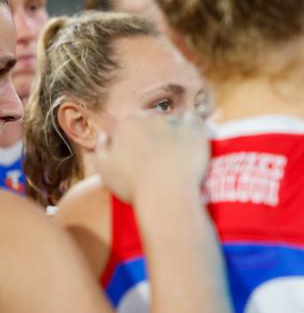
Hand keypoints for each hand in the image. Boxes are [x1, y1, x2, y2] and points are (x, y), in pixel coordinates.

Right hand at [95, 112, 209, 203]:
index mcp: (126, 125)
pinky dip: (192, 126)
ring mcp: (173, 121)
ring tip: (177, 151)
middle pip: (150, 119)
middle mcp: (149, 117)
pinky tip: (191, 137)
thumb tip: (105, 136)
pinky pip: (193, 120)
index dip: (134, 139)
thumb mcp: (105, 171)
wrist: (167, 194)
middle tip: (159, 153)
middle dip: (153, 132)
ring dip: (173, 131)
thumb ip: (101, 149)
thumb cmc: (134, 186)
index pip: (129, 125)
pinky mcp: (193, 128)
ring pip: (172, 121)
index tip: (140, 153)